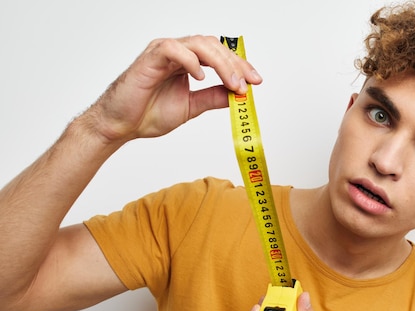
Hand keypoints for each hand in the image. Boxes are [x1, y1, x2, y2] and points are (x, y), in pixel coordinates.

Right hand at [82, 35, 261, 144]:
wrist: (122, 126)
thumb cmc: (148, 114)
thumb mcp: (191, 107)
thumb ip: (213, 98)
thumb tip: (238, 95)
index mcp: (187, 63)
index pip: (219, 56)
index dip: (240, 66)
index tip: (256, 82)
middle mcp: (178, 54)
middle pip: (214, 46)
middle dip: (235, 64)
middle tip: (247, 84)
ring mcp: (163, 53)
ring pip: (199, 44)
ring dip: (220, 63)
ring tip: (231, 83)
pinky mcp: (150, 58)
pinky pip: (173, 48)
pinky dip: (191, 60)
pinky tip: (201, 76)